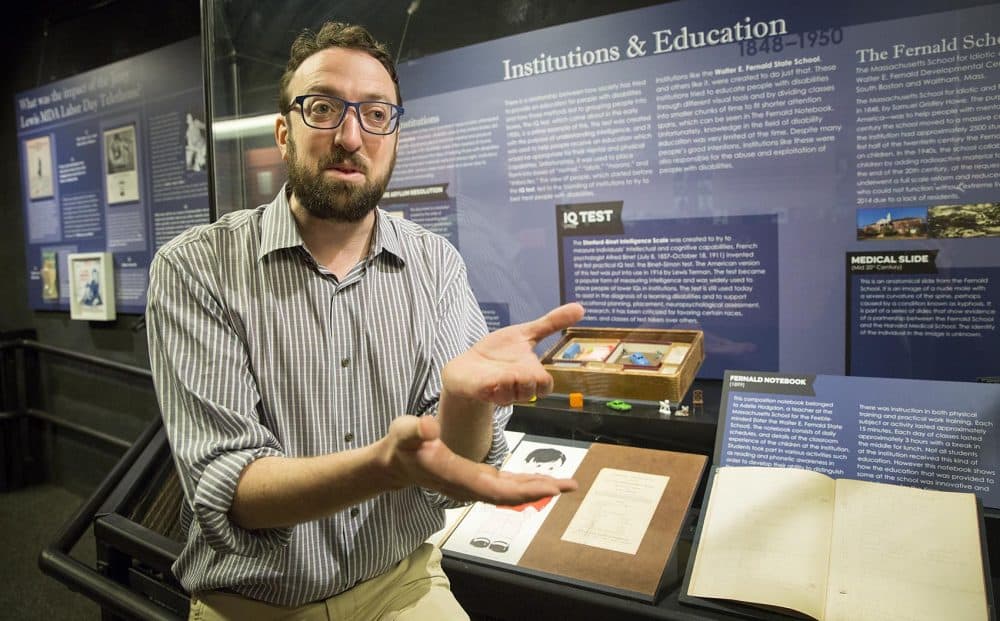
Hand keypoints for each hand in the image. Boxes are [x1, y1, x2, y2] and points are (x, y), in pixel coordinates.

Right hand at [382, 415, 576, 503]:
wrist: (397, 462)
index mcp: (455, 475)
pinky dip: (527, 484)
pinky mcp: (477, 480)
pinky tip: (544, 480)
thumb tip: (428, 428)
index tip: (547, 487)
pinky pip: (506, 487)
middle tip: (569, 485)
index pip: (492, 487)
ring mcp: (473, 485)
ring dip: (538, 488)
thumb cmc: (402, 445)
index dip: (521, 490)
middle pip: (508, 494)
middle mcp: (467, 486)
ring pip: (510, 492)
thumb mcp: (403, 431)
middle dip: (539, 490)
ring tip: (566, 484)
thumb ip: (414, 430)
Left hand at [443, 303, 584, 405]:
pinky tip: (491, 377)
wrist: (468, 366)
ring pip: (514, 394)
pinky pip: (493, 393)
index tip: (536, 365)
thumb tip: (581, 308)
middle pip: (534, 390)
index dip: (544, 382)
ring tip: (502, 371)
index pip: (546, 386)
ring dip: (511, 380)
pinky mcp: (482, 391)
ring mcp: (500, 390)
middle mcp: (518, 386)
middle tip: (520, 367)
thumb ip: (551, 323)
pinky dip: (495, 384)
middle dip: (529, 379)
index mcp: (530, 373)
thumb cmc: (498, 351)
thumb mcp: (525, 332)